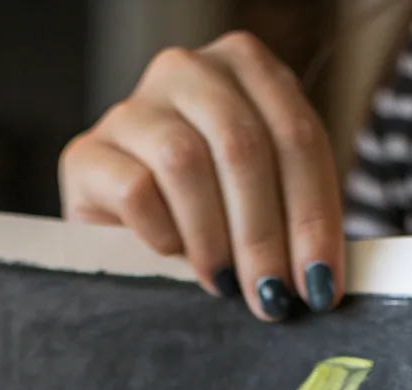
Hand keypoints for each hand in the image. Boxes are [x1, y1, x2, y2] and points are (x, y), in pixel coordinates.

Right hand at [59, 31, 343, 321]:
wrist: (125, 227)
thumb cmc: (210, 215)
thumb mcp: (267, 201)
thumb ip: (297, 217)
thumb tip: (323, 281)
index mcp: (247, 69)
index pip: (296, 137)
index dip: (313, 218)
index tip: (320, 284)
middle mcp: (189, 71)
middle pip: (241, 147)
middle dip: (263, 236)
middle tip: (272, 297)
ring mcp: (134, 106)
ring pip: (185, 163)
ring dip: (213, 239)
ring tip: (224, 284)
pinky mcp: (88, 152)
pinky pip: (136, 189)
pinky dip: (162, 233)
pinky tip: (170, 253)